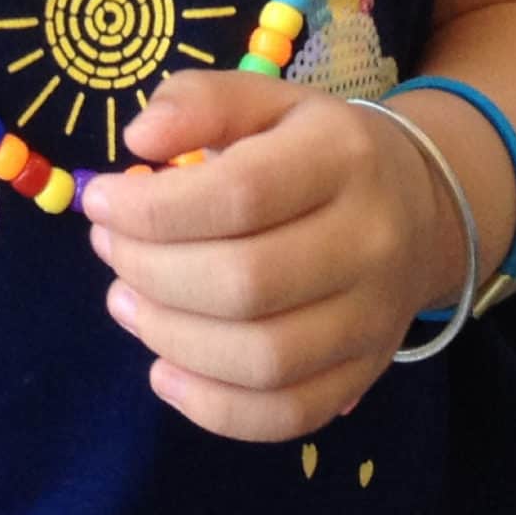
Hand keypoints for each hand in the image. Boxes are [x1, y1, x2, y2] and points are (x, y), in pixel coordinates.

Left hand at [79, 71, 459, 440]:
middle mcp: (369, 242)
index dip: (154, 208)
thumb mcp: (263, 100)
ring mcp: (373, 318)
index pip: (239, 195)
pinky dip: (215, 407)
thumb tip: (139, 138)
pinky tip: (164, 371)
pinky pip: (289, 413)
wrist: (417, 207)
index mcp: (341, 157)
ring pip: (264, 358)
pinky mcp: (365, 373)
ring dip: (172, 338)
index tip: (98, 203)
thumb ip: (198, 102)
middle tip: (107, 250)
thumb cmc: (313, 146)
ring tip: (125, 301)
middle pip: (245, 283)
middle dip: (151, 272)